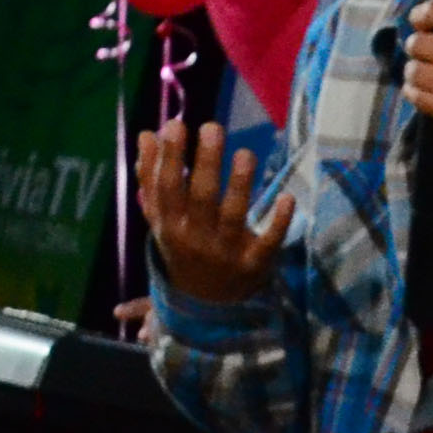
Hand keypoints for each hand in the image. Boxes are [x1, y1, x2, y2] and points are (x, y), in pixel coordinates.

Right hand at [139, 123, 293, 308]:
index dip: (169, 158)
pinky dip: (278, 221)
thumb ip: (152, 179)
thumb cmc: (184, 248)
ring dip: (240, 184)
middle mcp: (196, 238)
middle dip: (205, 163)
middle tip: (211, 127)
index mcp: (171, 226)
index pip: (167, 189)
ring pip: (233, 215)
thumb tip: (145, 136)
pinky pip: (268, 241)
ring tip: (244, 153)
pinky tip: (287, 197)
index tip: (174, 125)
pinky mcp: (256, 262)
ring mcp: (226, 251)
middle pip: (200, 197)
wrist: (205, 306)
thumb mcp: (162, 220)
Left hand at [408, 2, 432, 141]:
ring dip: (415, 70)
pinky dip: (417, 93)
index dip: (420, 15)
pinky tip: (424, 90)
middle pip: (419, 43)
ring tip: (422, 72)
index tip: (420, 20)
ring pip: (415, 72)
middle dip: (417, 45)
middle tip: (423, 50)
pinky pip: (422, 99)